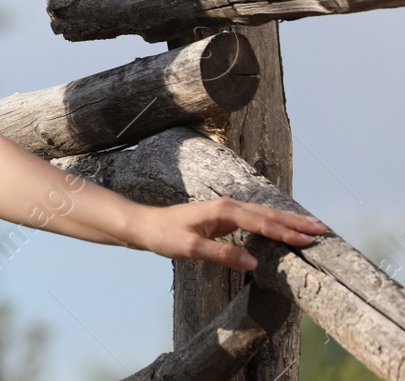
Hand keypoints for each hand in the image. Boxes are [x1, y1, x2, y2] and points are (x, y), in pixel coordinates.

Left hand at [135, 196, 329, 270]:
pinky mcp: (223, 217)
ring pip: (264, 214)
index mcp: (223, 211)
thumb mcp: (190, 248)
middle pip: (268, 213)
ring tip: (312, 225)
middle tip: (323, 228)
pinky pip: (255, 218)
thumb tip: (253, 262)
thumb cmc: (164, 236)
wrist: (144, 225)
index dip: (286, 232)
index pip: (262, 223)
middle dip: (296, 221)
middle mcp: (227, 206)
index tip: (310, 239)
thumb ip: (222, 255)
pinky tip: (283, 227)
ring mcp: (226, 210)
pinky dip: (274, 222)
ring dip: (288, 220)